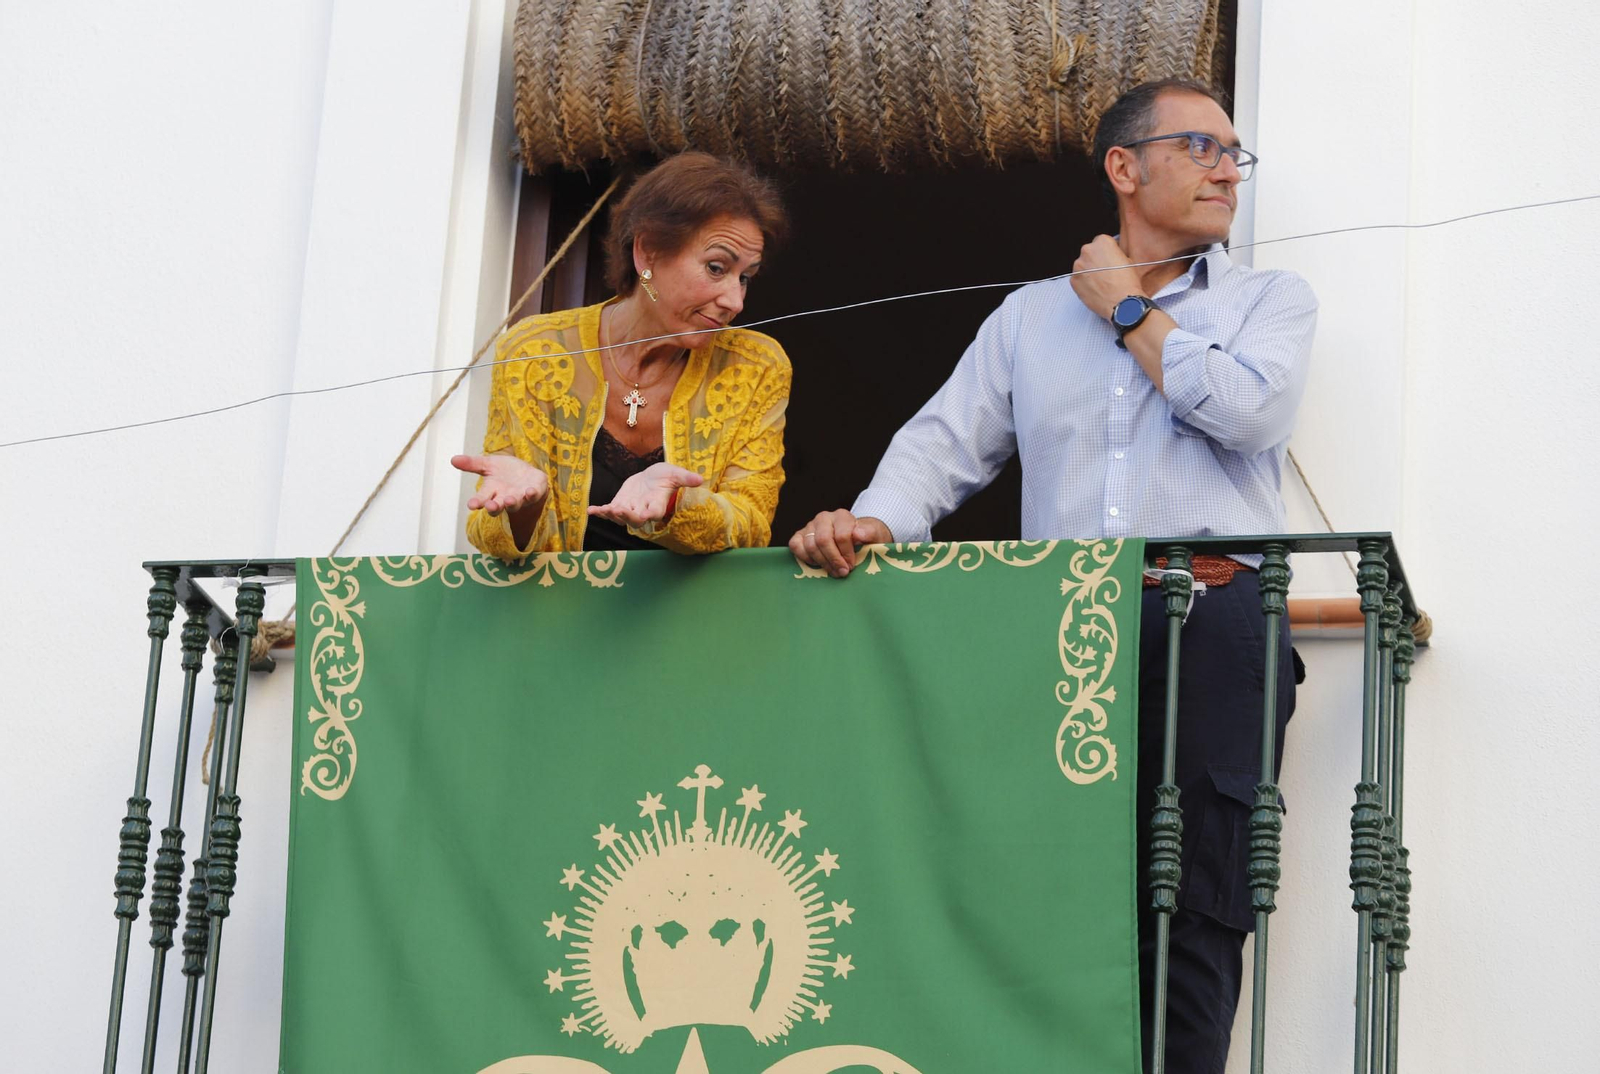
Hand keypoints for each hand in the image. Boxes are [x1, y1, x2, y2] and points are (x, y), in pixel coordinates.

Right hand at [452, 453, 548, 516]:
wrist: (527, 474)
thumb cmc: (505, 471)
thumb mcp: (488, 464)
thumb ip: (472, 464)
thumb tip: (453, 459)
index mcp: (491, 492)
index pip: (481, 499)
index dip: (477, 502)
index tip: (472, 505)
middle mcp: (504, 497)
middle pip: (497, 506)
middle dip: (494, 507)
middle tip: (490, 506)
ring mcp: (520, 496)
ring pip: (515, 504)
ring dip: (512, 503)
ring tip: (509, 500)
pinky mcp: (534, 492)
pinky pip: (533, 495)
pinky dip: (531, 494)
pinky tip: (529, 491)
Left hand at [587, 462, 703, 527]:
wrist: (651, 476)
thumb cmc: (665, 476)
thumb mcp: (675, 473)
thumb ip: (685, 478)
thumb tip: (700, 479)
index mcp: (657, 505)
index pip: (654, 513)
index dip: (648, 514)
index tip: (644, 514)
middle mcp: (643, 511)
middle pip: (635, 519)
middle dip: (627, 516)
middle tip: (619, 510)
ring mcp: (629, 509)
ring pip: (620, 517)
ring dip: (611, 514)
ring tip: (603, 509)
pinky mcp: (619, 505)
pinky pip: (608, 511)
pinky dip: (600, 512)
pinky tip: (590, 510)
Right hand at [788, 510, 891, 577]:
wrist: (854, 537)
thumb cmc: (864, 538)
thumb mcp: (874, 534)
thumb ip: (870, 532)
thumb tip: (858, 534)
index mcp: (842, 516)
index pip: (841, 535)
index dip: (846, 553)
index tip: (852, 565)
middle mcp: (824, 518)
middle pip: (823, 540)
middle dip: (833, 560)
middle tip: (842, 572)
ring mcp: (810, 526)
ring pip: (810, 545)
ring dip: (822, 562)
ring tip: (833, 572)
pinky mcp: (800, 535)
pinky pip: (796, 546)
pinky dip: (805, 558)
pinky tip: (818, 564)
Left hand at [1070, 234, 1144, 319]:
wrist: (1122, 303)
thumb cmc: (1128, 283)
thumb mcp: (1128, 260)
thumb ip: (1115, 253)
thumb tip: (1111, 256)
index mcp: (1102, 242)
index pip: (1101, 242)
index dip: (1106, 252)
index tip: (1109, 260)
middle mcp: (1087, 250)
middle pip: (1089, 253)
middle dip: (1095, 261)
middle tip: (1105, 273)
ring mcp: (1078, 266)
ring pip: (1082, 266)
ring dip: (1089, 272)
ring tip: (1101, 283)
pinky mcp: (1073, 280)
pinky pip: (1078, 279)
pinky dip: (1084, 283)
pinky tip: (1095, 289)